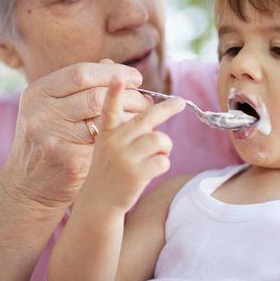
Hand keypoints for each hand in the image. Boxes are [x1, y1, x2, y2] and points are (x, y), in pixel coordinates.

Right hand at [0, 60, 152, 211]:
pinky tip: (133, 139)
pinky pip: (106, 145)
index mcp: (37, 93)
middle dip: (129, 97)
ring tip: (143, 119)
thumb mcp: (51, 108)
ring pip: (105, 121)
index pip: (81, 73)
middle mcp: (42, 113)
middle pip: (96, 97)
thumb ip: (78, 87)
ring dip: (132, 118)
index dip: (114, 73)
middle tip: (146, 101)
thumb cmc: (47, 139)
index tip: (136, 78)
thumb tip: (113, 67)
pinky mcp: (69, 162)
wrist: (27, 186)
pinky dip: (124, 140)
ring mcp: (54, 138)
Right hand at [79, 78, 184, 214]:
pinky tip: (151, 171)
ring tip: (157, 155)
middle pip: (147, 118)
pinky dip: (163, 165)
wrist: (99, 203)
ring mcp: (124, 159)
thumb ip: (122, 125)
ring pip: (160, 140)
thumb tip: (148, 103)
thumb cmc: (109, 168)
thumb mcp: (107, 144)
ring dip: (165, 147)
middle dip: (167, 108)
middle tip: (180, 102)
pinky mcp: (135, 175)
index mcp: (107, 132)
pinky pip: (163, 161)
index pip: (109, 108)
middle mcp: (114, 142)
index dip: (114, 92)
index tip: (118, 77)